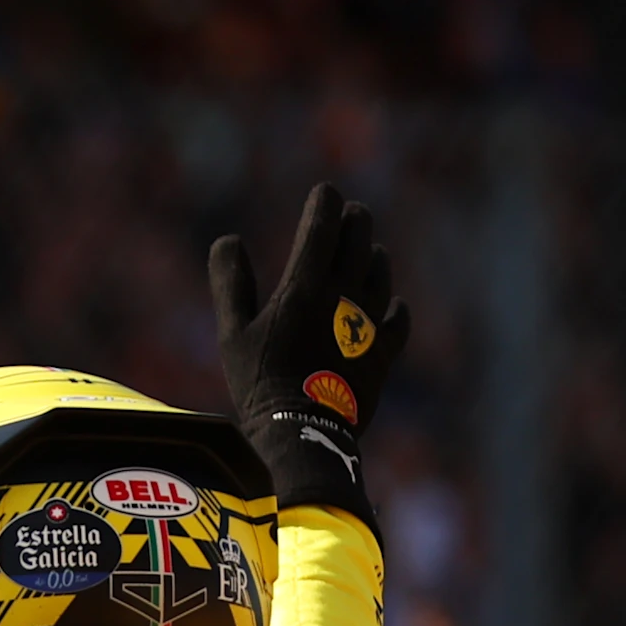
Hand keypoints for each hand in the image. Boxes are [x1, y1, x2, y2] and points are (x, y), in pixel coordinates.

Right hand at [208, 183, 411, 524]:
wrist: (304, 433)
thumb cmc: (260, 383)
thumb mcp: (232, 332)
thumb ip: (230, 283)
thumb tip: (227, 240)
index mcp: (305, 286)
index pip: (324, 225)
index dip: (326, 201)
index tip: (325, 192)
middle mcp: (343, 297)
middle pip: (360, 239)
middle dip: (355, 220)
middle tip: (351, 214)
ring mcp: (368, 325)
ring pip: (381, 273)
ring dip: (374, 256)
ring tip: (370, 252)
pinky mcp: (384, 353)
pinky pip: (398, 318)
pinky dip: (393, 306)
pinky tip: (389, 305)